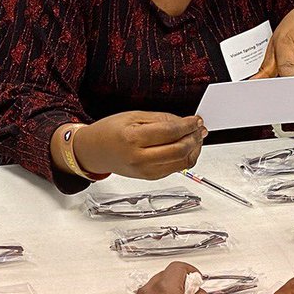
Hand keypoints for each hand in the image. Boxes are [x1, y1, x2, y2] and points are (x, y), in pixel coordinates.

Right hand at [72, 112, 205, 179]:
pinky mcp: (150, 177)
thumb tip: (184, 122)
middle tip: (199, 127)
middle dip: (195, 137)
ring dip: (194, 149)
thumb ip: (160, 119)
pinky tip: (186, 147)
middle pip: (180, 150)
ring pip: (182, 163)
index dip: (188, 125)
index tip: (196, 119)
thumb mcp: (132, 116)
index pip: (171, 132)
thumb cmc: (109, 132)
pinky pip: (176, 169)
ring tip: (196, 137)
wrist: (94, 151)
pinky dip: (186, 157)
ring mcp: (146, 171)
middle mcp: (139, 158)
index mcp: (133, 138)